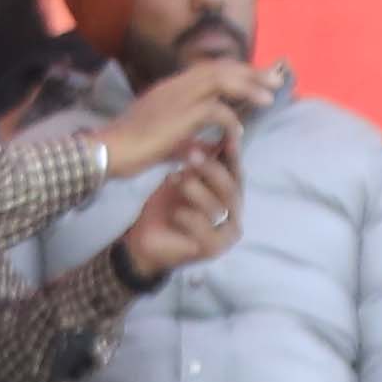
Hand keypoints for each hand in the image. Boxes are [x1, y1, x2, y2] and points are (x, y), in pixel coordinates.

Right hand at [97, 57, 268, 176]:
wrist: (109, 152)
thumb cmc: (131, 150)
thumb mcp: (165, 142)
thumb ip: (186, 139)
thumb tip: (201, 147)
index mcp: (172, 87)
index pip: (211, 69)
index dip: (238, 72)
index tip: (259, 80)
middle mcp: (176, 85)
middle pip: (221, 68)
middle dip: (251, 74)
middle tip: (275, 82)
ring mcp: (177, 97)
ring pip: (221, 80)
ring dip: (248, 88)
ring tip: (270, 99)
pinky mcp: (179, 116)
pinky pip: (215, 111)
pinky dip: (231, 122)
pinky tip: (239, 135)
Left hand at [119, 149, 244, 286]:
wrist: (145, 238)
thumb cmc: (165, 206)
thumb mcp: (182, 177)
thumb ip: (199, 162)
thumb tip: (214, 132)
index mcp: (229, 195)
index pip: (237, 172)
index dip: (234, 155)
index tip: (227, 137)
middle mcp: (233, 213)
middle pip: (232, 188)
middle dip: (211, 169)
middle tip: (191, 155)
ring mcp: (226, 234)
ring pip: (218, 206)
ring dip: (194, 191)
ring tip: (173, 180)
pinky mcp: (214, 249)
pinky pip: (206, 228)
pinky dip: (188, 217)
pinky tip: (175, 213)